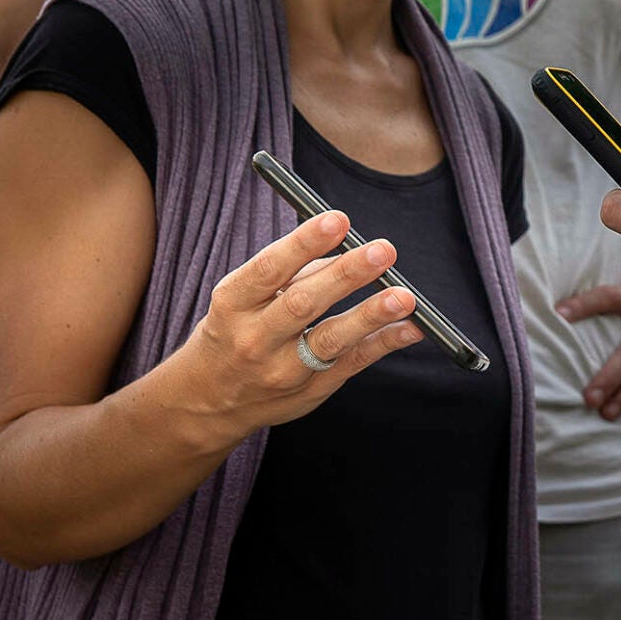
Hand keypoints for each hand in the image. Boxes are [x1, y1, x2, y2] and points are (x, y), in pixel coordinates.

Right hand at [180, 210, 420, 432]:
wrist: (209, 399)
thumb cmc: (234, 332)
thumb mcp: (243, 300)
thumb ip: (292, 276)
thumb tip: (345, 249)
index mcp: (232, 305)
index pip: (269, 269)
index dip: (304, 243)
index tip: (338, 220)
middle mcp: (254, 338)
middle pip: (303, 304)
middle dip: (345, 275)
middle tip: (382, 251)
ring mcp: (283, 369)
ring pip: (330, 340)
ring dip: (370, 315)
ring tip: (404, 296)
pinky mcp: (312, 390)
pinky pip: (353, 363)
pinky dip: (384, 343)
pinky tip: (410, 327)